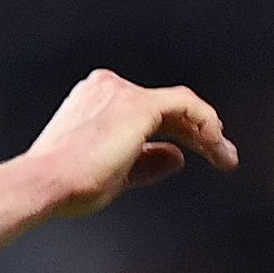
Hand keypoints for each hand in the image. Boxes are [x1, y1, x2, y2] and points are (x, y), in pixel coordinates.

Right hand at [25, 71, 239, 219]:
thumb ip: (147, 162)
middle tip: (223, 156)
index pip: (149, 113)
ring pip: (180, 106)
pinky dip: (206, 123)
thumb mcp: (117, 173)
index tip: (199, 153)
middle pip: (167, 109)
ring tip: (226, 157)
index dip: (179, 133)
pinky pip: (186, 105)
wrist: (47, 181)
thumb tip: (179, 157)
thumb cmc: (69, 184)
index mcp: (96, 100)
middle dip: (198, 134)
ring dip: (208, 133)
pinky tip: (218, 144)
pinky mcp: (139, 105)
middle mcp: (109, 88)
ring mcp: (123, 93)